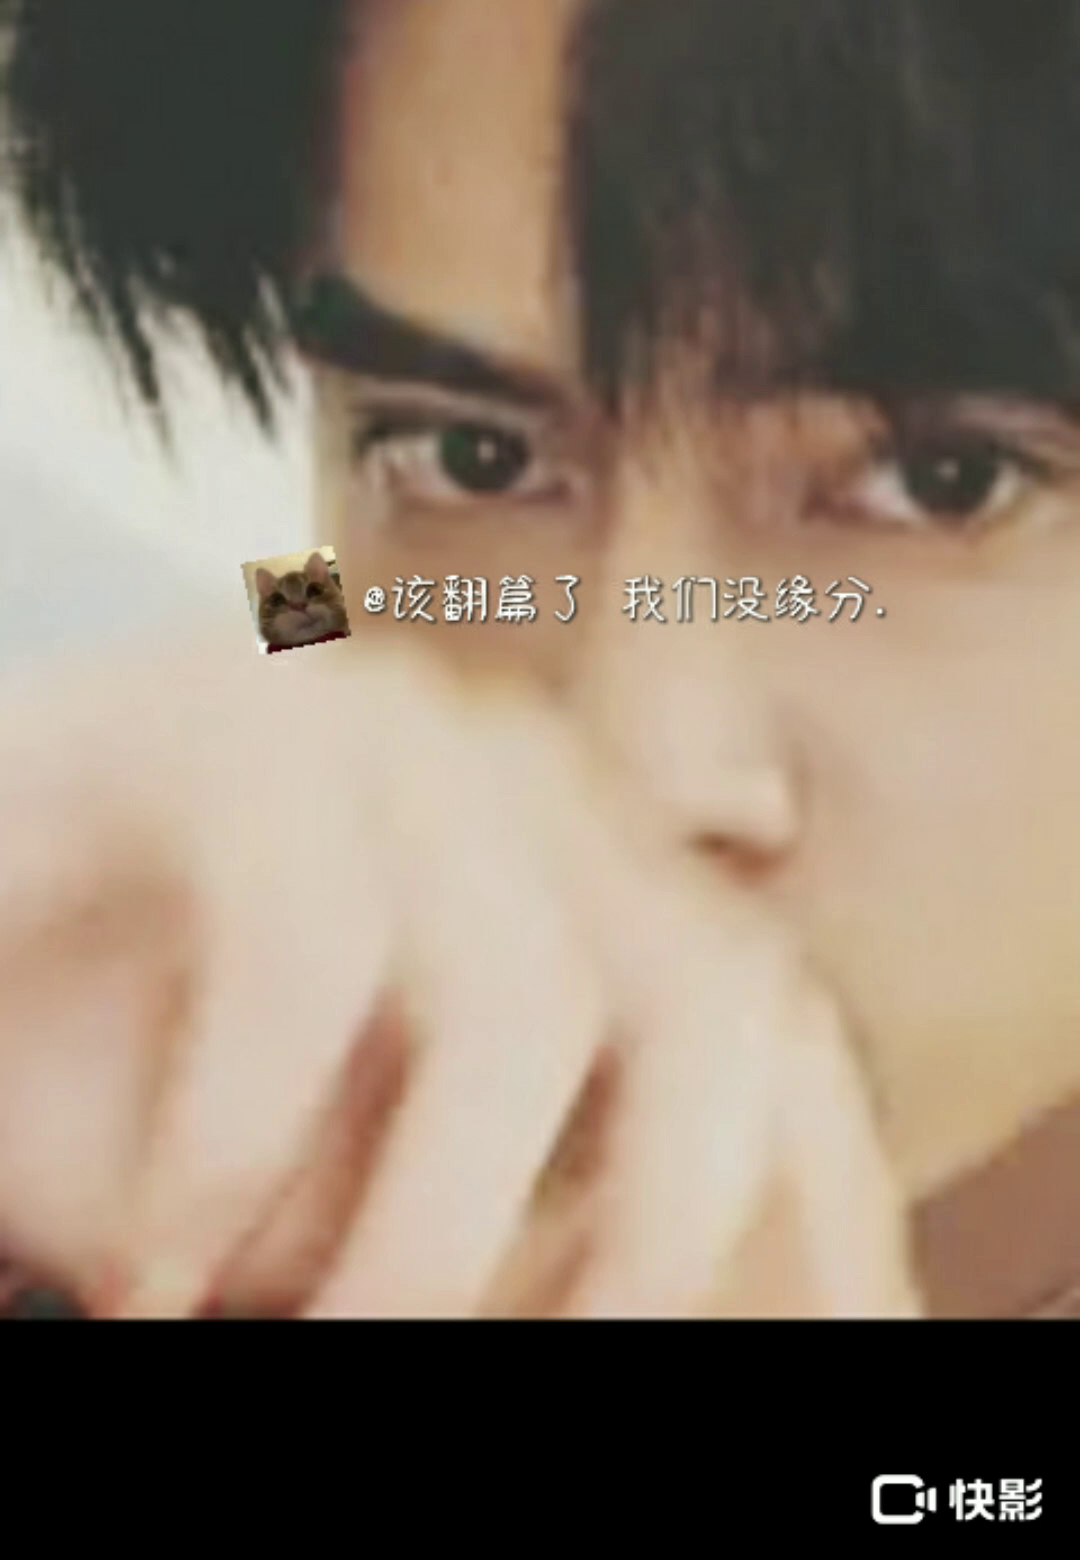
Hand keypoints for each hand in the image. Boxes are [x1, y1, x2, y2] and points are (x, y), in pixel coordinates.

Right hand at [0, 634, 918, 1317]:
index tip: (831, 1351)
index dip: (822, 1204)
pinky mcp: (228, 718)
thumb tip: (621, 1308)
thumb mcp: (334, 1195)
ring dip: (412, 1234)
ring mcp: (376, 728)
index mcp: (568, 870)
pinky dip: (230, 1152)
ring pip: (519, 998)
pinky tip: (158, 1252)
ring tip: (284, 1318)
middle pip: (714, 996)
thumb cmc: (115, 1070)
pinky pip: (308, 953)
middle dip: (652, 1227)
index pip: (762, 1028)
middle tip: (542, 1351)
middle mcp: (507, 779)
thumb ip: (493, 1234)